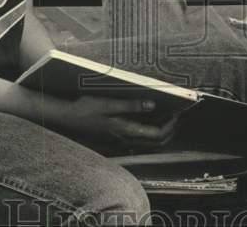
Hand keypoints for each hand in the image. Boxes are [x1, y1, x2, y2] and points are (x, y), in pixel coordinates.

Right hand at [40, 94, 178, 147]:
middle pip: (155, 142)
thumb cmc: (85, 109)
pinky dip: (149, 132)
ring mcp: (120, 141)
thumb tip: (153, 105)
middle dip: (170, 131)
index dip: (170, 125)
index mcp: (125, 130)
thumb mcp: (108, 104)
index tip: (178, 113)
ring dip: (161, 132)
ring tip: (169, 118)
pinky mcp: (116, 138)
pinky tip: (149, 121)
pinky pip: (138, 140)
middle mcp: (125, 139)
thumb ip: (131, 105)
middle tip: (179, 118)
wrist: (67, 118)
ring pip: (147, 142)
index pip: (156, 134)